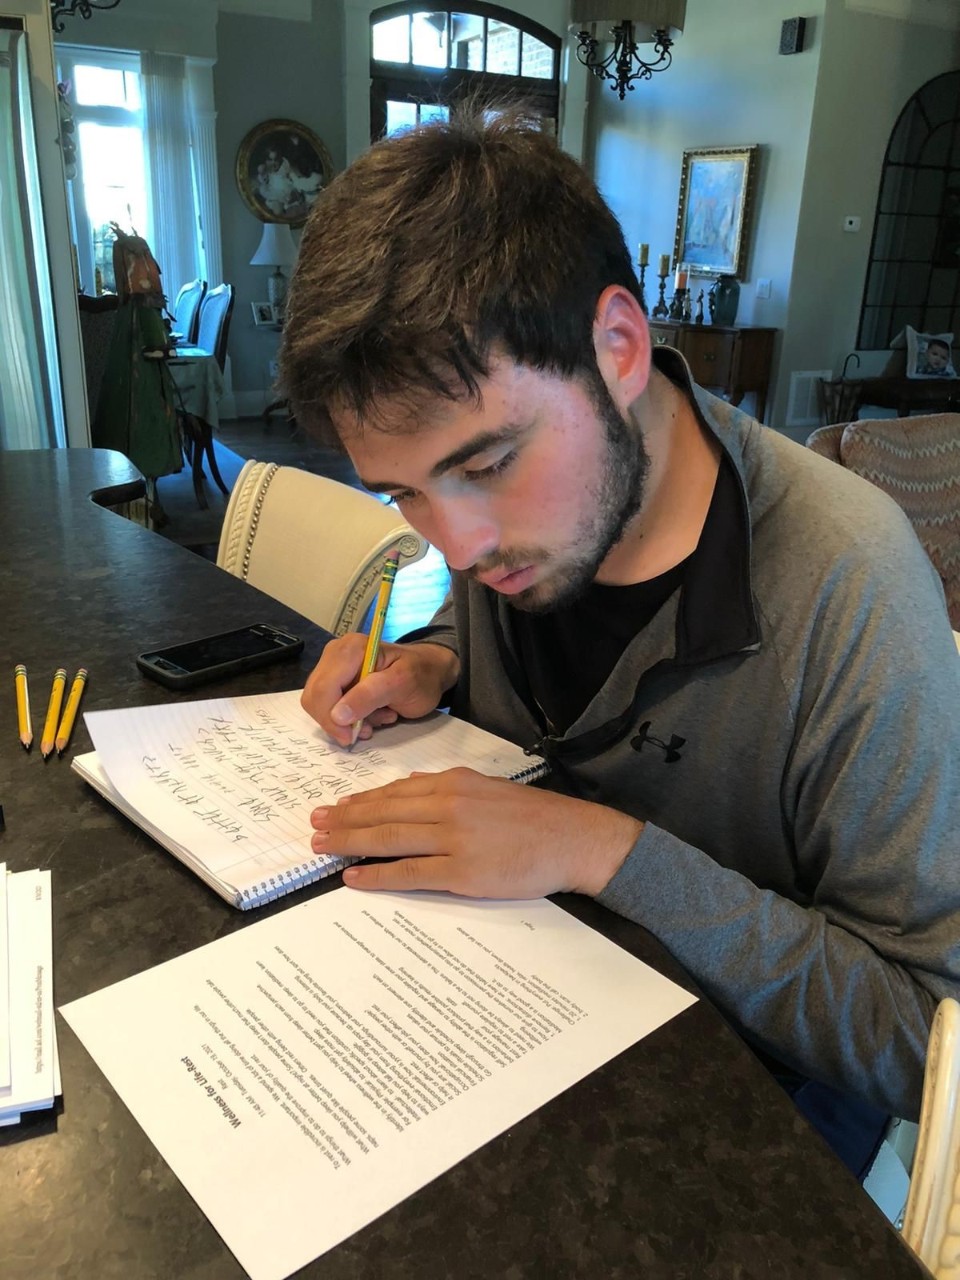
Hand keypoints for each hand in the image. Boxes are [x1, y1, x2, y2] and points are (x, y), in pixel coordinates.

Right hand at [301, 637, 459, 746]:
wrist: (429, 671)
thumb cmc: (421, 675)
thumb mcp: (402, 685)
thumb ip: (370, 696)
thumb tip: (338, 715)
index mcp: (350, 649)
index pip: (324, 688)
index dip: (331, 718)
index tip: (350, 737)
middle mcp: (335, 654)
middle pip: (315, 697)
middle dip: (338, 721)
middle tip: (367, 730)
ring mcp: (333, 667)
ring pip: (320, 705)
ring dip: (347, 721)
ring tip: (377, 719)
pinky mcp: (336, 680)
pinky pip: (329, 706)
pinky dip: (349, 718)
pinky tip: (372, 715)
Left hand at [310, 768, 641, 898]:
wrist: (571, 838)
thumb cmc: (532, 816)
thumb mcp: (486, 788)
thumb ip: (447, 788)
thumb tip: (410, 786)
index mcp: (453, 783)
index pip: (394, 791)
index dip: (359, 801)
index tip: (334, 807)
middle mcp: (447, 806)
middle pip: (383, 813)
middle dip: (344, 820)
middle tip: (314, 826)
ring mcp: (452, 840)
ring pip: (388, 839)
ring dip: (350, 843)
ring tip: (322, 847)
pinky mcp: (461, 873)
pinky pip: (409, 873)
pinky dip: (377, 875)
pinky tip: (353, 877)